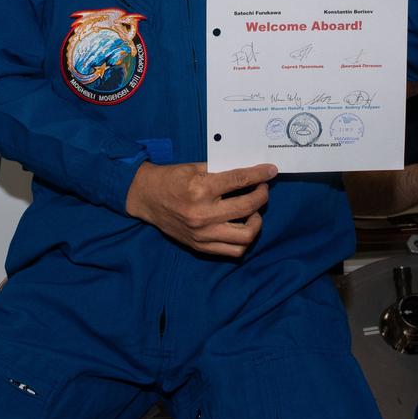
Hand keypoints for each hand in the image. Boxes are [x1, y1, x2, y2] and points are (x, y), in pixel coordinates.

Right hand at [125, 161, 276, 256]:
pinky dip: (243, 239)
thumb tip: (250, 171)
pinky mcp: (200, 246)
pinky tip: (242, 226)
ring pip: (245, 235)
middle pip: (248, 206)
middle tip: (262, 189)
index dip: (260, 175)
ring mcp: (203, 234)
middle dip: (262, 195)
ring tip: (253, 211)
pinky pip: (232, 250)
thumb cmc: (171, 179)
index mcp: (202, 189)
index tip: (271, 171)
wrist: (146, 197)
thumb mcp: (195, 168)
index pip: (240, 181)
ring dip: (256, 221)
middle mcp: (204, 214)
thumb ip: (221, 171)